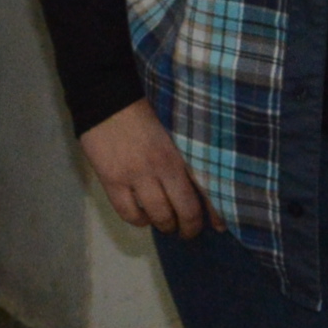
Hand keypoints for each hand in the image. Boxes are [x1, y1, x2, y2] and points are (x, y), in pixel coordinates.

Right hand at [78, 100, 213, 235]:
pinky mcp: (113, 180)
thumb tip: (200, 183)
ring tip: (166, 224)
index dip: (216, 213)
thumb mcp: (175, 128)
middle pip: (185, 210)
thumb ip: (186, 154)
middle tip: (188, 230)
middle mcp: (163, 167)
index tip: (220, 226)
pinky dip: (139, 220)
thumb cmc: (145, 110)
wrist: (107, 97)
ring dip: (165, 225)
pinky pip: (129, 214)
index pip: (206, 189)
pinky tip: (142, 216)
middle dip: (189, 227)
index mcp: (182, 151)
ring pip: (159, 216)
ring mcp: (136, 175)